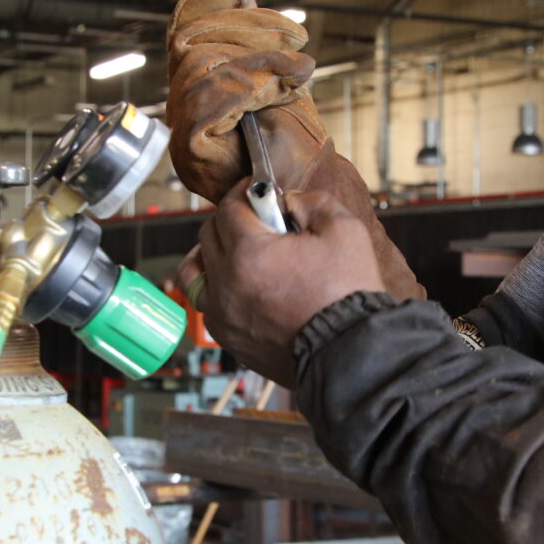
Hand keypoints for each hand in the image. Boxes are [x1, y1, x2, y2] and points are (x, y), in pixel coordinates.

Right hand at [165, 0, 326, 198]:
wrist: (310, 190)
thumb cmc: (296, 142)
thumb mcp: (275, 69)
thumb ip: (250, 34)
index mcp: (199, 83)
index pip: (187, 27)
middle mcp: (183, 105)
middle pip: (193, 39)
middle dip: (248, 29)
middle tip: (295, 37)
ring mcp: (183, 128)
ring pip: (204, 64)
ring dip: (259, 58)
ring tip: (297, 68)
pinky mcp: (191, 149)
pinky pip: (215, 98)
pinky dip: (255, 84)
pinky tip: (286, 85)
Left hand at [187, 182, 390, 388]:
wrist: (350, 354)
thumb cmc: (348, 294)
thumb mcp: (344, 229)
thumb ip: (312, 201)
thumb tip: (288, 201)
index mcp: (249, 252)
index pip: (230, 206)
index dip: (246, 191)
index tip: (259, 190)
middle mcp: (226, 283)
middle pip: (209, 234)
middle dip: (231, 219)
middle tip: (258, 220)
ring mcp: (223, 314)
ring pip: (194, 271)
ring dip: (210, 253)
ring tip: (234, 251)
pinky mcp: (229, 338)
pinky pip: (206, 304)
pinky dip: (216, 288)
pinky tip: (239, 284)